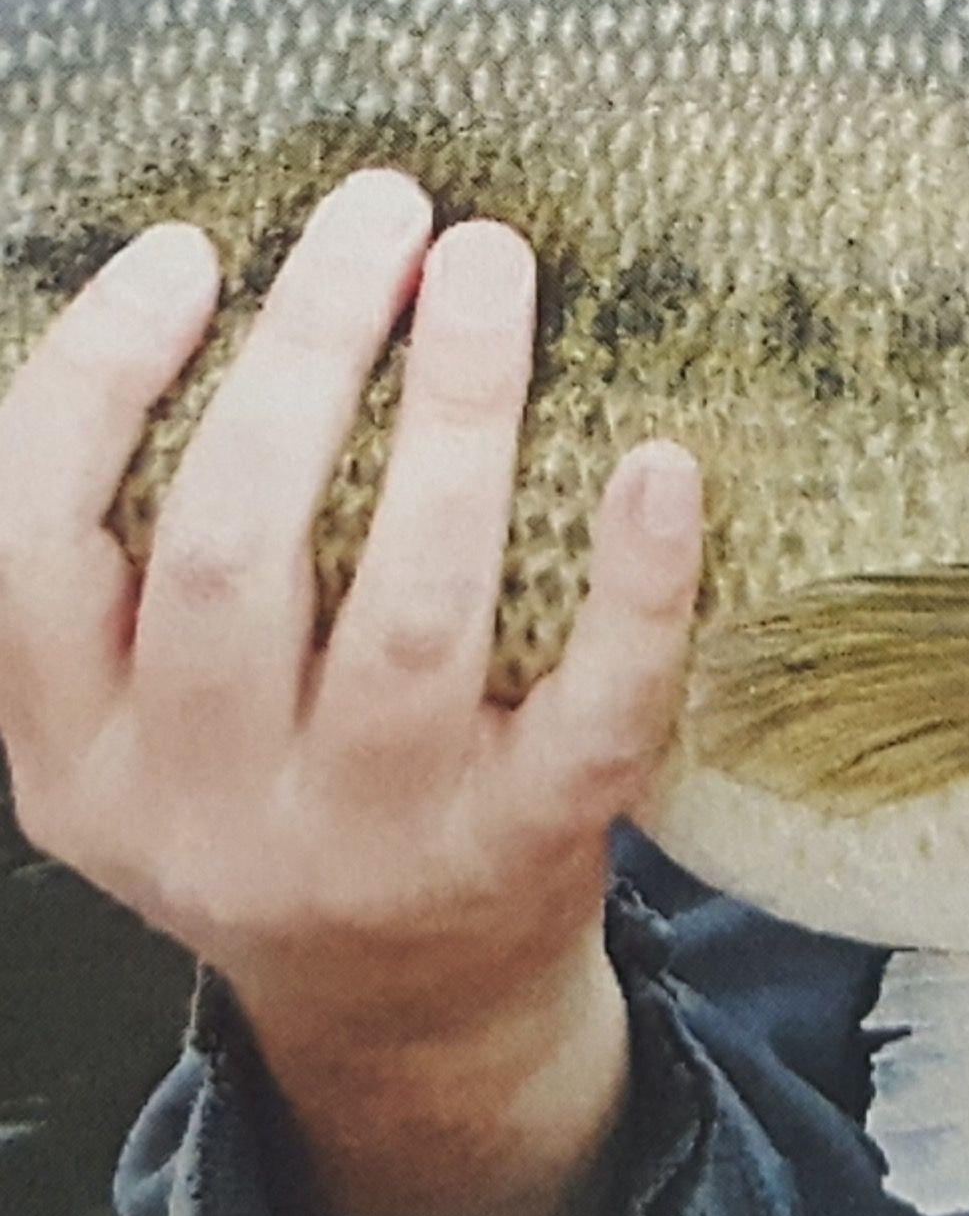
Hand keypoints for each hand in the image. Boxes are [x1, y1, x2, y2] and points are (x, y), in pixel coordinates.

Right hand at [0, 170, 705, 1215]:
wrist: (412, 1008)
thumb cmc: (294, 784)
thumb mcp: (160, 712)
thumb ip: (155, 558)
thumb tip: (248, 292)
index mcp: (77, 753)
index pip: (33, 551)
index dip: (94, 384)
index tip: (188, 248)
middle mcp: (202, 804)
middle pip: (231, 550)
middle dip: (307, 353)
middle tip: (388, 207)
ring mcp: (370, 839)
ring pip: (410, 609)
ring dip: (457, 415)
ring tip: (491, 266)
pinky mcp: (527, 852)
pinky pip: (593, 710)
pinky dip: (635, 584)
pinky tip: (660, 462)